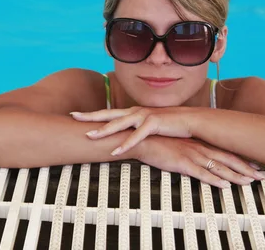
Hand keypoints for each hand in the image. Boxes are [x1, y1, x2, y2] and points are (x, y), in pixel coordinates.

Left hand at [71, 106, 190, 155]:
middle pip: (108, 114)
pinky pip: (137, 136)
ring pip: (119, 124)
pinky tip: (115, 151)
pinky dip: (125, 144)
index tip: (75, 114)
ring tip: (89, 136)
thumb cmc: (170, 124)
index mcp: (133, 112)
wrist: (191, 120)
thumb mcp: (149, 126)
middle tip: (73, 116)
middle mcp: (135, 112)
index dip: (92, 114)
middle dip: (90, 116)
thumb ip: (136, 129)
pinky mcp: (154, 124)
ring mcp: (144, 116)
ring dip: (104, 130)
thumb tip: (125, 136)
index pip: (108, 113)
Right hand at [135, 136, 263, 187]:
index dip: (242, 159)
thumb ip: (192, 149)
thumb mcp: (180, 143)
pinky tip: (224, 185)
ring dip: (235, 175)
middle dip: (246, 168)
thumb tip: (201, 157)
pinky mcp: (182, 162)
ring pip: (219, 167)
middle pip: (227, 158)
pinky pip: (202, 173)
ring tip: (248, 183)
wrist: (142, 138)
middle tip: (260, 176)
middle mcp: (199, 147)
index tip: (255, 165)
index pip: (225, 151)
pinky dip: (215, 179)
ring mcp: (192, 154)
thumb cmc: (159, 141)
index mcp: (199, 142)